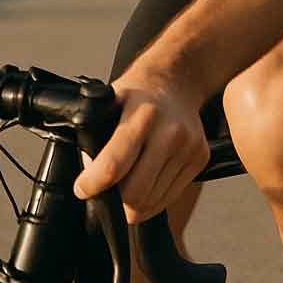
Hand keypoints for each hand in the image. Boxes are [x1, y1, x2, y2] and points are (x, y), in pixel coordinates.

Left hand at [74, 64, 209, 223]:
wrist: (176, 80)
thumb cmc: (139, 93)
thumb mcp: (109, 103)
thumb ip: (96, 138)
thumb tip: (91, 178)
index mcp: (142, 115)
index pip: (114, 164)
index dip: (94, 184)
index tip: (82, 188)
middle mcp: (169, 132)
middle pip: (136, 193)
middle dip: (116, 200)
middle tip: (107, 189)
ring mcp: (188, 147)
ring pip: (152, 202)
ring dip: (135, 202)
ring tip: (129, 180)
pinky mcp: (200, 158)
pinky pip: (169, 197)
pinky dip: (153, 199)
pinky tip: (148, 178)